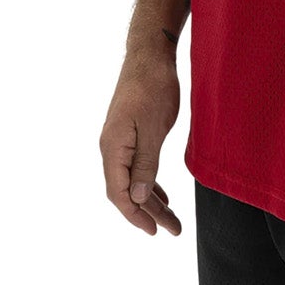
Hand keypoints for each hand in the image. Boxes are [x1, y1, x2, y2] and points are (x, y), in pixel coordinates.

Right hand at [101, 51, 183, 236]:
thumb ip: (144, 164)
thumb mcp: (153, 127)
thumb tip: (136, 198)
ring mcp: (119, 139)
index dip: (136, 215)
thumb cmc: (153, 86)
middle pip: (126, 190)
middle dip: (148, 212)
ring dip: (150, 199)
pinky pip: (135, 165)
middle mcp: (111, 147)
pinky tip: (159, 192)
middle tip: (173, 229)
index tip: (154, 231)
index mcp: (113, 147)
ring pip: (131, 179)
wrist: (149, 53)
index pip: (119, 194)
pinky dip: (148, 181)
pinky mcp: (128, 132)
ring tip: (170, 218)